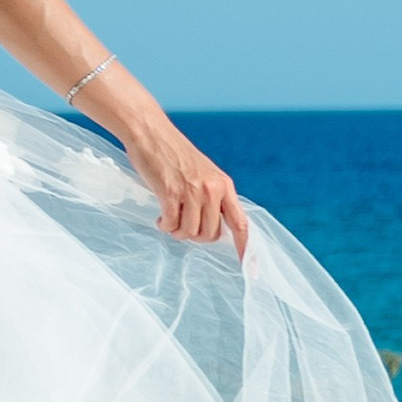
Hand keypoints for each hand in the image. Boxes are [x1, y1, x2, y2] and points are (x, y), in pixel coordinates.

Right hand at [123, 113, 248, 254]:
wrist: (150, 131)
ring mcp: (192, 191)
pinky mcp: (171, 192)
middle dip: (195, 236)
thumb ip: (211, 197)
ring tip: (168, 218)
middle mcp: (212, 189)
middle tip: (181, 225)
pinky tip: (160, 217)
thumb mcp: (202, 172)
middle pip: (211, 235)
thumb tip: (213, 227)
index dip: (245, 248)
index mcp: (223, 185)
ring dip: (177, 231)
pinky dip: (165, 225)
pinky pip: (172, 225)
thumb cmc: (172, 153)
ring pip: (191, 233)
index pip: (241, 223)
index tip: (250, 269)